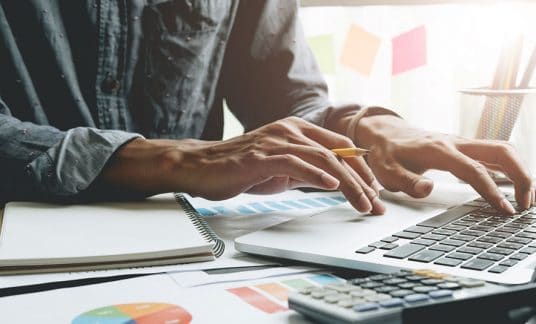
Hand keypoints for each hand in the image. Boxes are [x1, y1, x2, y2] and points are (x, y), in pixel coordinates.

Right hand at [102, 117, 384, 213]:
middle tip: (376, 203)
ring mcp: (276, 141)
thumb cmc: (237, 167)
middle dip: (362, 180)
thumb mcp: (279, 168)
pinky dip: (316, 175)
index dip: (361, 168)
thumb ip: (304, 170)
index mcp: (296, 130)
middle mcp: (289, 130)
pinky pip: (296, 164)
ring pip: (323, 159)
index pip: (340, 147)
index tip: (373, 190)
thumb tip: (331, 181)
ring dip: (348, 183)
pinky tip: (332, 186)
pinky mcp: (262, 156)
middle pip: (338, 153)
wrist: (199, 165)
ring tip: (363, 203)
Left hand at [354, 114, 534, 213]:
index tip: (504, 209)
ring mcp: (462, 143)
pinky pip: (493, 155)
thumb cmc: (386, 153)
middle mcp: (456, 142)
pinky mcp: (464, 148)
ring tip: (524, 199)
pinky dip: (509, 169)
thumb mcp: (387, 171)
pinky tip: (512, 187)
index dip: (491, 189)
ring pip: (502, 150)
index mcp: (439, 150)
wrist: (385, 133)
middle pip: (501, 151)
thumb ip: (406, 181)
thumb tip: (428, 189)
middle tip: (525, 203)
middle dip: (521, 175)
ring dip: (519, 171)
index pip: (473, 169)